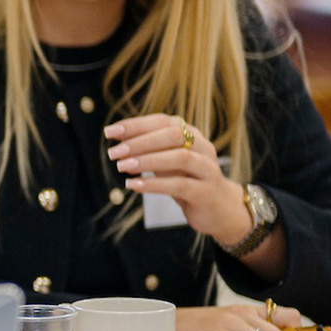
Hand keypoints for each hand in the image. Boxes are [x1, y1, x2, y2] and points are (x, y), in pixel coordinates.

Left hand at [106, 114, 252, 244]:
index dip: (136, 125)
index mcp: (191, 135)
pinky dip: (154, 184)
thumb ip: (147, 150)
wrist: (220, 209)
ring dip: (147, 160)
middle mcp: (203, 147)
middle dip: (140, 142)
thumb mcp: (166, 162)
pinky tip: (134, 185)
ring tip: (122, 166)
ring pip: (180, 157)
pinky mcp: (207, 192)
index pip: (163, 121)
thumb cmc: (187, 180)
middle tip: (114, 152)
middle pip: (172, 135)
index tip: (109, 132)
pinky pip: (180, 185)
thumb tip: (116, 139)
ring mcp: (208, 169)